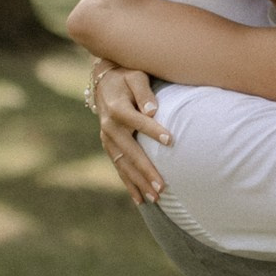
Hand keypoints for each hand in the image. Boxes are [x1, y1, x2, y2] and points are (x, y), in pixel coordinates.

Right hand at [93, 65, 169, 203]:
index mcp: (117, 109)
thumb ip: (144, 91)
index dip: (153, 130)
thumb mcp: (136, 76)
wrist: (104, 82)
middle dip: (146, 170)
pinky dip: (128, 183)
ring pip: (124, 165)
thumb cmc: (126, 76)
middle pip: (130, 152)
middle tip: (162, 186)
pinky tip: (139, 199)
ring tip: (155, 197)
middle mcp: (109, 127)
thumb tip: (152, 110)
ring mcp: (107, 139)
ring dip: (139, 182)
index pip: (137, 121)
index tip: (171, 140)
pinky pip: (119, 167)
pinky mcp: (109, 146)